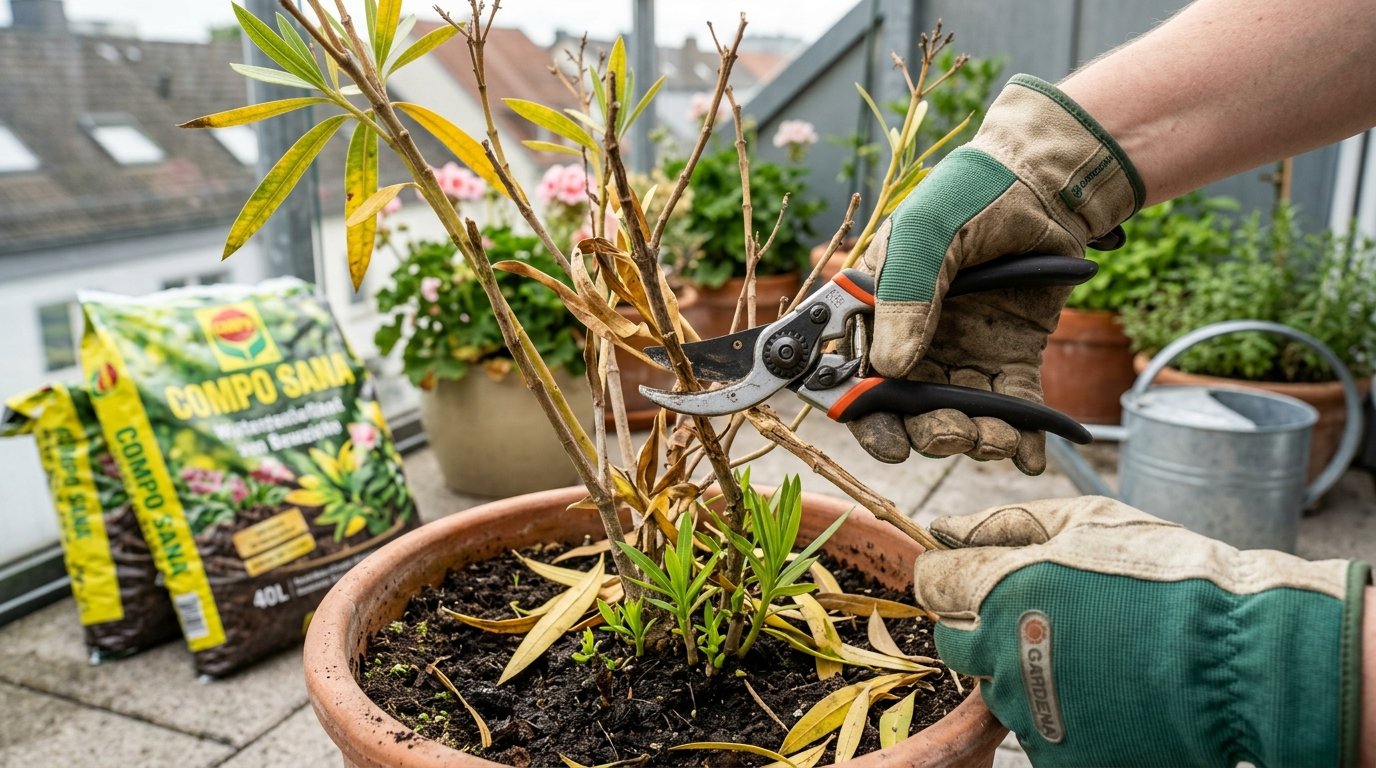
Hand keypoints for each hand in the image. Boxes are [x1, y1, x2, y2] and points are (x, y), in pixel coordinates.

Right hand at [848, 75, 1142, 472]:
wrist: (1046, 184)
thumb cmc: (971, 197)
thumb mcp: (928, 237)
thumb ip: (907, 298)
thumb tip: (891, 370)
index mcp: (877, 314)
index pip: (855, 377)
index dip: (865, 416)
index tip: (889, 441)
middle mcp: (914, 342)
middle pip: (907, 411)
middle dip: (928, 434)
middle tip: (954, 432)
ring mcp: (963, 354)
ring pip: (960, 416)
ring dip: (975, 439)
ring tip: (998, 438)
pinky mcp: (1011, 359)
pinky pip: (1011, 409)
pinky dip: (1021, 439)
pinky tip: (1029, 454)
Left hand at [913, 496, 1370, 766]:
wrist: (1240, 659)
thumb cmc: (1167, 575)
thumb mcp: (1087, 521)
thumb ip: (1002, 521)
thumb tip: (943, 526)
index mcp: (1000, 588)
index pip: (931, 583)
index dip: (952, 572)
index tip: (978, 572)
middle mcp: (1001, 652)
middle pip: (953, 637)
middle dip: (980, 620)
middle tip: (1039, 611)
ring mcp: (1029, 710)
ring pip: (995, 683)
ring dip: (1022, 665)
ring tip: (1087, 650)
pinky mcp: (1057, 756)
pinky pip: (1035, 728)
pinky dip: (1057, 709)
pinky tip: (1100, 688)